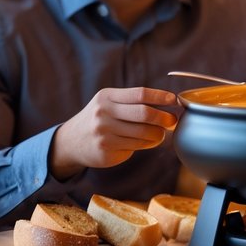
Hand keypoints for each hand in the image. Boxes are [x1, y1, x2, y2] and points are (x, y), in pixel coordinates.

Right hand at [49, 87, 179, 178]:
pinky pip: (136, 147)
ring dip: (158, 134)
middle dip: (164, 118)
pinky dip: (146, 144)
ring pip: (143, 133)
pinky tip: (145, 142)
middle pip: (144, 113)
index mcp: (107, 97)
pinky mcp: (106, 151)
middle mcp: (104, 113)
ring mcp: (104, 133)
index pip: (140, 94)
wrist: (71, 142)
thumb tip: (168, 107)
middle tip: (172, 121)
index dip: (160, 96)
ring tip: (159, 134)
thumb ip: (132, 103)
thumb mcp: (108, 103)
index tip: (174, 100)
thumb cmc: (99, 119)